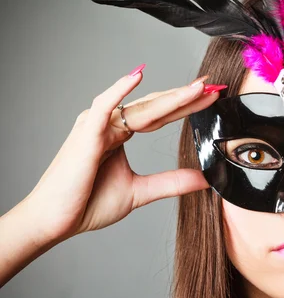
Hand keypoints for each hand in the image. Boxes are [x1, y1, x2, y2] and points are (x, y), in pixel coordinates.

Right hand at [23, 64, 221, 243]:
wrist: (56, 221)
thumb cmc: (88, 204)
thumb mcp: (140, 192)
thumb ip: (172, 182)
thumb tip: (204, 179)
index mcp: (120, 135)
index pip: (161, 116)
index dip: (186, 106)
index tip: (211, 96)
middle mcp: (110, 125)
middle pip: (156, 107)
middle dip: (186, 97)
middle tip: (214, 86)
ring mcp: (97, 126)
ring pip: (141, 107)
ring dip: (171, 97)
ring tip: (198, 88)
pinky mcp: (86, 134)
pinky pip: (104, 107)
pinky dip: (119, 91)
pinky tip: (138, 76)